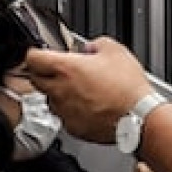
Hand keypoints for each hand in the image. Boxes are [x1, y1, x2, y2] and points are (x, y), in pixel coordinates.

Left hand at [22, 37, 152, 143]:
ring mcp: (64, 111)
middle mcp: (59, 91)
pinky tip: (89, 105)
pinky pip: (64, 116)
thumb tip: (90, 48)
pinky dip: (71, 110)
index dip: (35, 53)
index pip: (32, 58)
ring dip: (58, 93)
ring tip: (81, 90)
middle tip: (61, 70)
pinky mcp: (72, 127)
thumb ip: (96, 43)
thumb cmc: (128, 87)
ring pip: (49, 99)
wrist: (139, 117)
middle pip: (35, 80)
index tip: (41, 54)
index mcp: (66, 69)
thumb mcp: (116, 50)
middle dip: (45, 73)